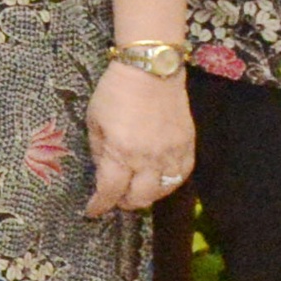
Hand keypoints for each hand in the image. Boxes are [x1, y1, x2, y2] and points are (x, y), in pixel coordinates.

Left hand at [85, 55, 195, 219]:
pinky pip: (182, 175)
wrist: (151, 70)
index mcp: (121, 152)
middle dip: (124, 202)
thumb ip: (99, 151)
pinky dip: (169, 182)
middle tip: (116, 197)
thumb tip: (103, 172)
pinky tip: (159, 178)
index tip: (93, 210)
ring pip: (163, 191)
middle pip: (140, 198)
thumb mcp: (95, 121)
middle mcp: (149, 158)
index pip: (110, 191)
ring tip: (137, 188)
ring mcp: (172, 153)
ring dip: (147, 195)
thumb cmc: (116, 92)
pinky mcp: (188, 145)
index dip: (100, 205)